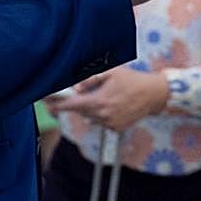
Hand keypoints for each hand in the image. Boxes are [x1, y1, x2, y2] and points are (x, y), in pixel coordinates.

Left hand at [49, 67, 168, 131]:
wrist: (153, 94)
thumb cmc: (132, 80)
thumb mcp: (111, 72)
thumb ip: (90, 78)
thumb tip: (76, 87)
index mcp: (99, 101)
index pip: (72, 105)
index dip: (57, 105)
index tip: (47, 104)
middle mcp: (102, 116)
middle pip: (81, 111)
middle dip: (79, 102)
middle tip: (88, 92)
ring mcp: (110, 124)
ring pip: (91, 117)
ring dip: (92, 108)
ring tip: (107, 96)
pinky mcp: (116, 128)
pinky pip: (102, 122)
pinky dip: (103, 114)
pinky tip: (114, 104)